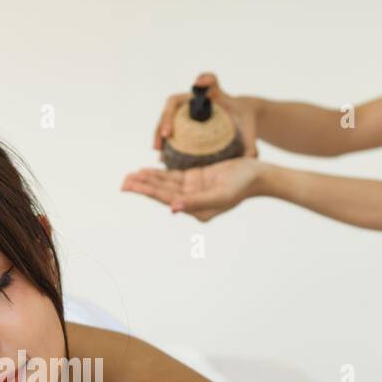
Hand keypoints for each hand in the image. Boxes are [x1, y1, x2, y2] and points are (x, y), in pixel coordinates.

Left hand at [121, 157, 265, 221]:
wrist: (258, 175)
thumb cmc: (242, 185)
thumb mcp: (220, 194)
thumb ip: (196, 202)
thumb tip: (172, 209)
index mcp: (196, 210)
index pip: (167, 199)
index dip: (147, 191)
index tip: (131, 186)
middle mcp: (192, 203)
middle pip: (162, 192)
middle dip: (142, 187)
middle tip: (123, 182)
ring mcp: (193, 191)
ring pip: (165, 184)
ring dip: (147, 180)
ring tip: (129, 177)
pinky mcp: (195, 179)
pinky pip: (173, 176)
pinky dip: (159, 173)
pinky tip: (145, 171)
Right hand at [153, 72, 260, 157]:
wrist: (237, 121)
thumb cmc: (243, 121)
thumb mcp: (248, 128)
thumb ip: (251, 140)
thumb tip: (252, 156)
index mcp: (213, 93)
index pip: (209, 80)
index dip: (205, 80)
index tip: (198, 84)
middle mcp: (194, 100)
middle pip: (174, 104)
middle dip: (166, 118)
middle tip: (166, 135)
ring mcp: (184, 112)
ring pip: (165, 119)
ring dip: (158, 134)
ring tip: (158, 151)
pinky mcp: (179, 124)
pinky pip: (167, 132)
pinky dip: (163, 144)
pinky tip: (161, 159)